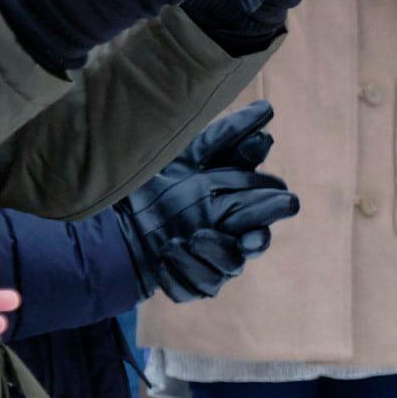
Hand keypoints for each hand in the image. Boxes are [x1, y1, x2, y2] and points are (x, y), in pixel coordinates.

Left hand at [115, 102, 301, 301]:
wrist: (119, 219)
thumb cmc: (165, 184)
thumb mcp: (190, 154)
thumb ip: (227, 136)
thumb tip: (266, 110)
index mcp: (244, 204)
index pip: (272, 206)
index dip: (274, 207)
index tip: (276, 202)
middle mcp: (235, 237)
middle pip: (257, 241)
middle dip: (252, 239)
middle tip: (243, 238)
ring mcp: (214, 265)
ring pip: (228, 268)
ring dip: (210, 254)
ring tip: (182, 241)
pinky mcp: (191, 286)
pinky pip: (194, 287)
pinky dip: (179, 273)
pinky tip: (163, 257)